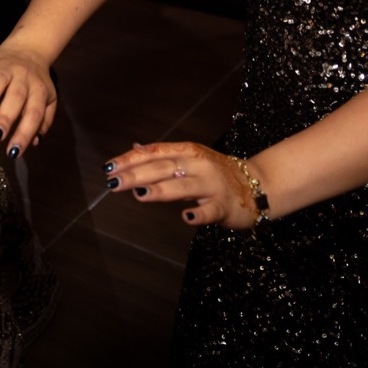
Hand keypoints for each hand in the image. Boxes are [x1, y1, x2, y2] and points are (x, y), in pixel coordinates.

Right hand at [0, 44, 56, 158]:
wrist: (28, 50)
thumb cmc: (36, 83)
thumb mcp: (48, 100)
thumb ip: (43, 121)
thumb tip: (34, 143)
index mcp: (39, 90)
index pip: (34, 114)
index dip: (24, 133)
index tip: (13, 152)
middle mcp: (23, 78)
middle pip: (16, 97)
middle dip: (6, 117)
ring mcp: (6, 68)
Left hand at [103, 141, 260, 229]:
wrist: (258, 184)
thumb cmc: (216, 172)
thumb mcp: (190, 158)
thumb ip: (162, 155)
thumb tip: (134, 148)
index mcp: (188, 151)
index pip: (154, 152)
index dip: (130, 159)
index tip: (109, 168)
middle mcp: (199, 165)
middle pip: (164, 168)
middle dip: (137, 174)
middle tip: (114, 183)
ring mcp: (212, 185)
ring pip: (184, 187)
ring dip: (162, 190)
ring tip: (141, 194)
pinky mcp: (225, 206)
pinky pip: (211, 211)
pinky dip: (199, 214)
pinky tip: (186, 218)